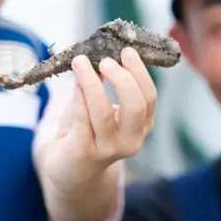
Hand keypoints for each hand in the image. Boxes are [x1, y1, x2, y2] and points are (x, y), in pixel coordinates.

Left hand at [41, 48, 158, 192]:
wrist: (70, 169)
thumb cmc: (89, 131)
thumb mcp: (106, 111)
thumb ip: (110, 88)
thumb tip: (104, 52)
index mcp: (141, 128)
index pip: (149, 98)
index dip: (140, 73)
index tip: (126, 51)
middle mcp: (131, 141)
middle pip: (136, 107)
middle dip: (123, 79)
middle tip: (106, 60)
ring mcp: (108, 150)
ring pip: (104, 112)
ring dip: (92, 82)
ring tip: (81, 62)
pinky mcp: (84, 153)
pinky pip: (83, 119)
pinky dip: (79, 96)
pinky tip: (75, 81)